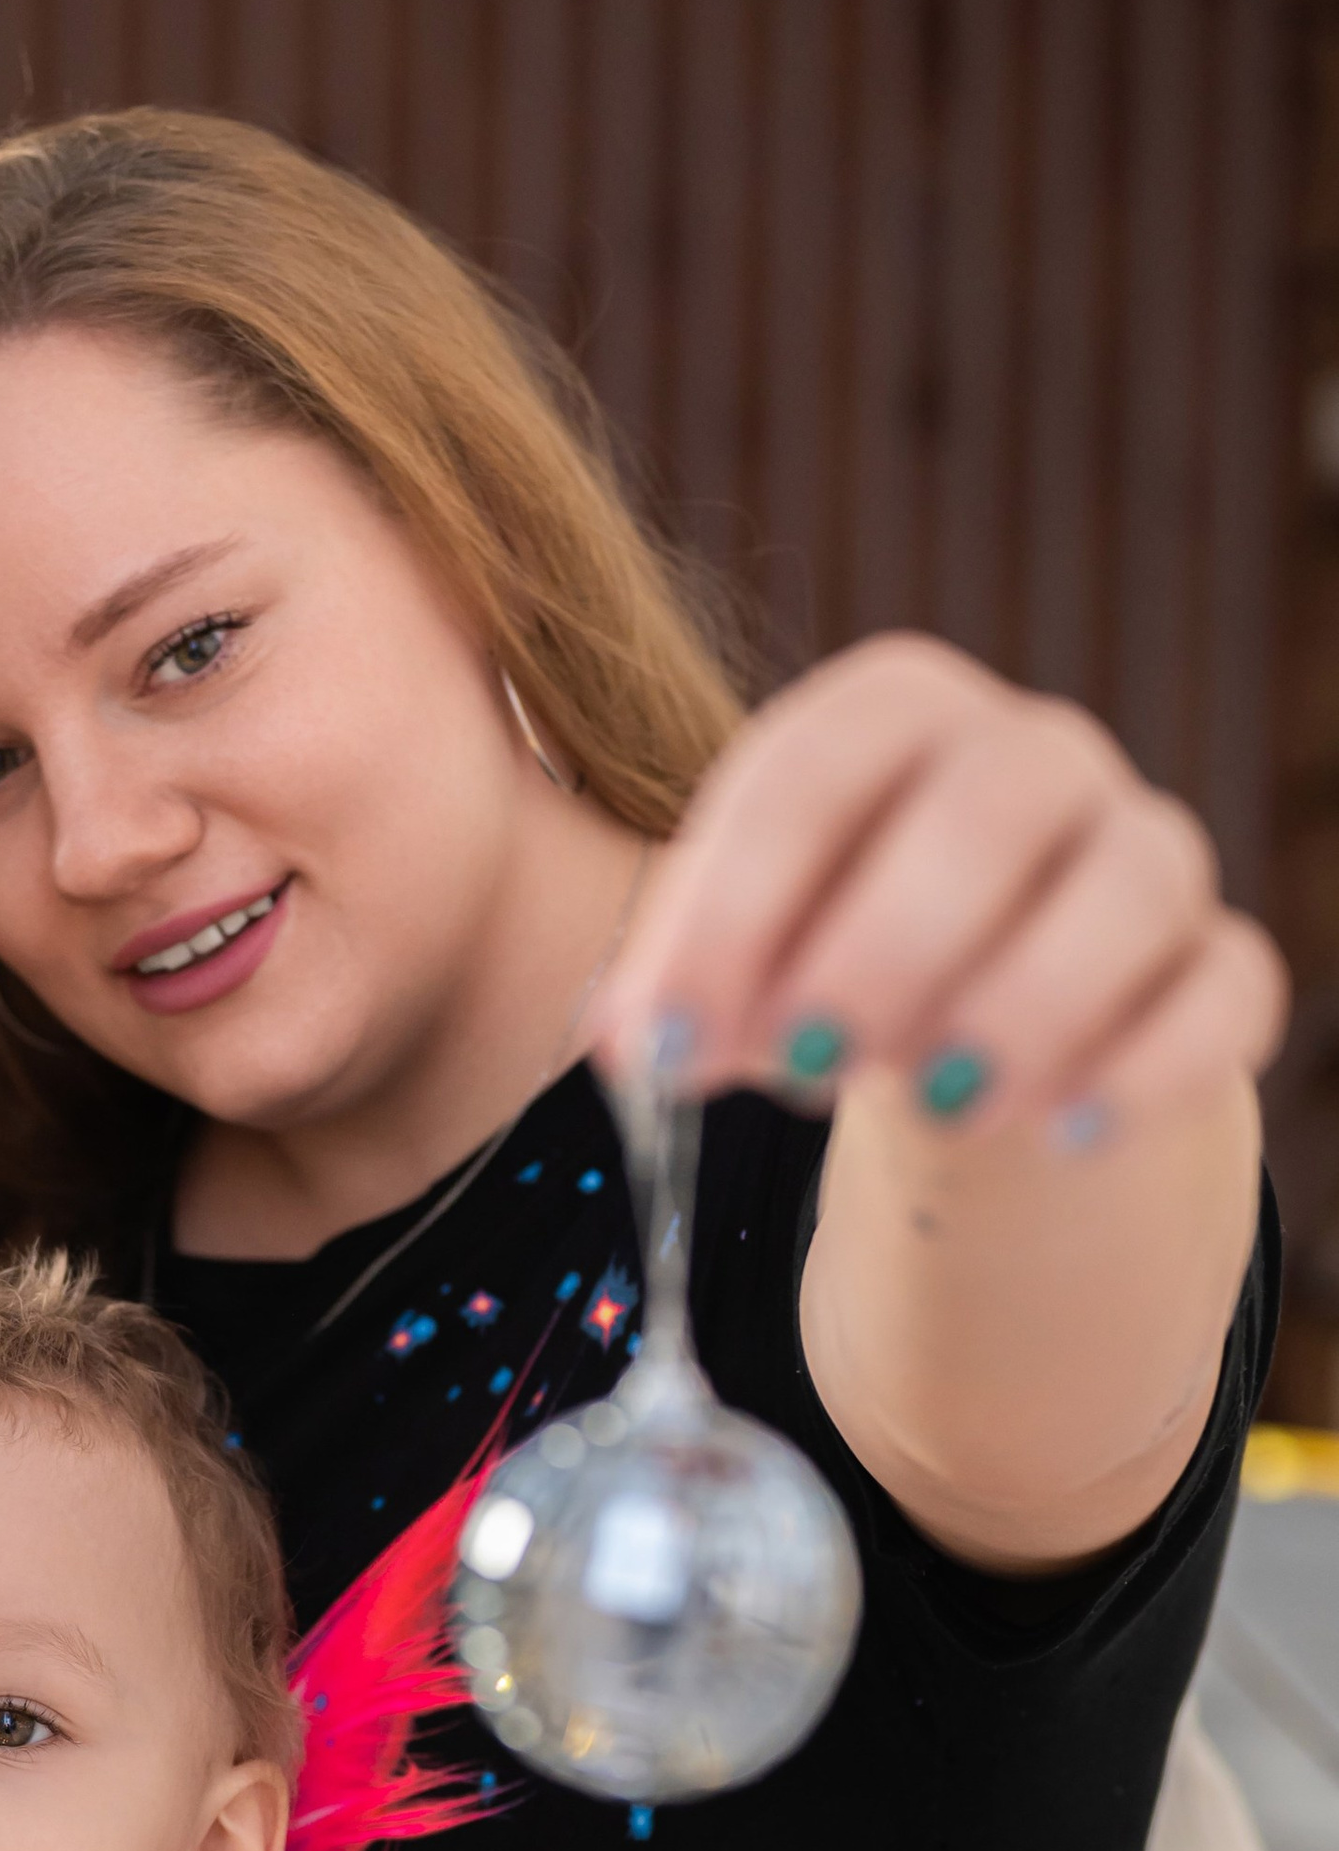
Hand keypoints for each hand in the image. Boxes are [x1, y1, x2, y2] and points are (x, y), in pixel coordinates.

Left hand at [597, 633, 1282, 1138]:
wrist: (964, 1010)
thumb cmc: (817, 953)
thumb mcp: (725, 956)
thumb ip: (669, 985)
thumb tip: (629, 1044)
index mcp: (892, 715)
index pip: (815, 770)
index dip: (737, 911)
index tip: (670, 1046)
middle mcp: (1034, 757)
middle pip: (984, 810)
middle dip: (884, 947)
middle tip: (802, 1072)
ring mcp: (1140, 852)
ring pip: (1123, 892)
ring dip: (1023, 1005)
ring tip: (933, 1108)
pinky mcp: (1211, 963)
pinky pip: (1220, 992)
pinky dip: (1147, 1066)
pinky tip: (1059, 1135)